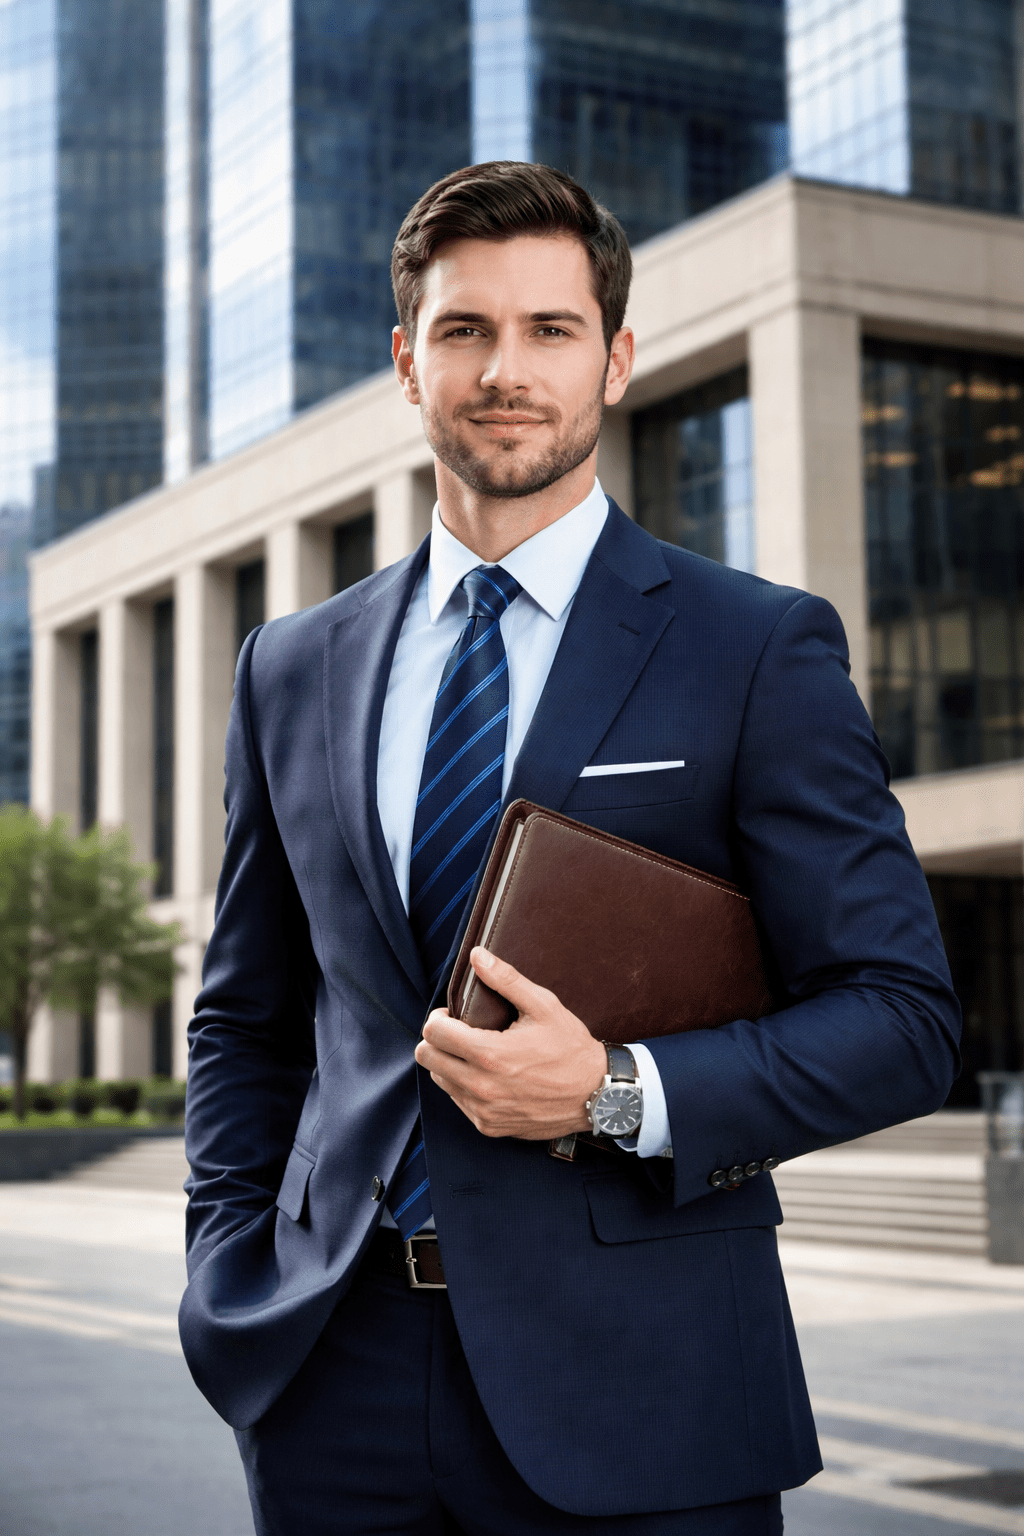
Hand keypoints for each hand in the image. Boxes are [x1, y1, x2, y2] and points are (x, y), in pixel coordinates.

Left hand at [414, 947, 607, 1139]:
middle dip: (436, 1039)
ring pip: (440, 1080)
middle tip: (458, 1031)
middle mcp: (481, 1087)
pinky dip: (463, 1086)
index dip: (438, 1017)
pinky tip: (486, 1075)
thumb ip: (506, 979)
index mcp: (490, 1054)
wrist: (597, 1095)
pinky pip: (458, 1102)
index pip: (433, 1033)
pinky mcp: (489, 1126)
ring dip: (448, 1063)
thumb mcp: (543, 1006)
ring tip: (473, 1052)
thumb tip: (477, 956)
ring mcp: (484, 1110)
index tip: (452, 1014)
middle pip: (427, 1058)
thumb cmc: (571, 1048)